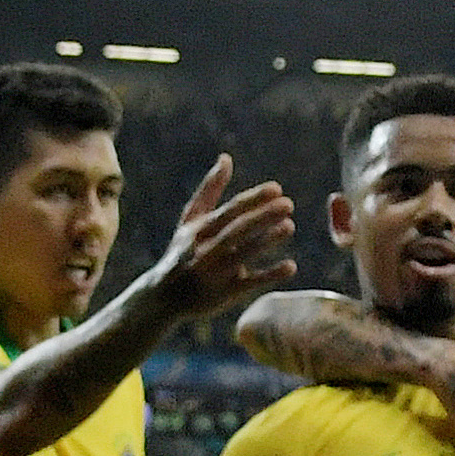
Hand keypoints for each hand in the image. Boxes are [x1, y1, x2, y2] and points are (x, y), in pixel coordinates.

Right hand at [148, 157, 303, 322]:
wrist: (163, 299)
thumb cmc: (182, 252)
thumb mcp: (190, 220)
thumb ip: (210, 190)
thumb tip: (226, 157)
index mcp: (199, 230)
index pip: (229, 211)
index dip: (252, 199)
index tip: (277, 188)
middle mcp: (205, 250)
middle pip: (236, 230)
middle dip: (261, 216)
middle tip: (288, 204)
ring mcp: (215, 273)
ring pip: (242, 255)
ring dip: (266, 241)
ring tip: (290, 226)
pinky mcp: (223, 295)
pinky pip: (249, 285)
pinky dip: (269, 275)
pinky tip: (291, 266)